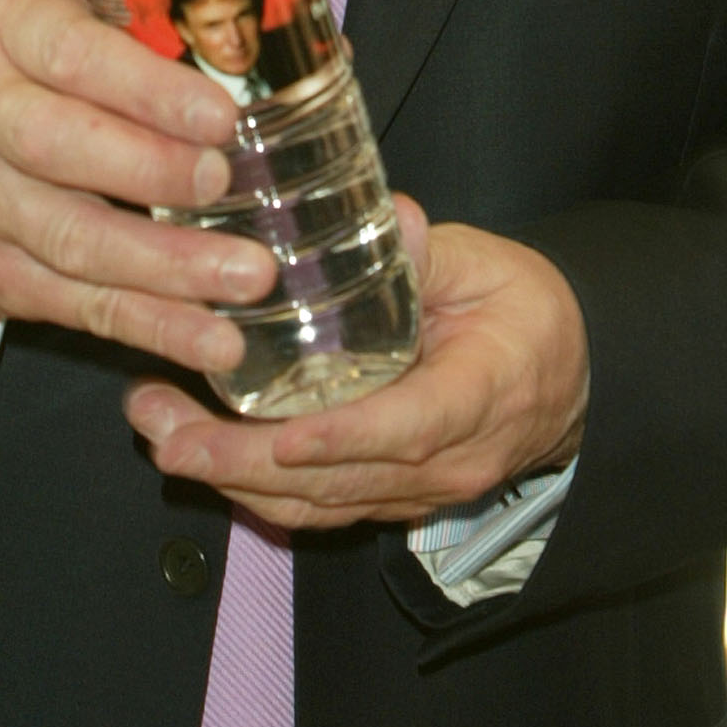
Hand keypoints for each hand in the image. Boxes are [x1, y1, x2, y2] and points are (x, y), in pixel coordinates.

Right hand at [0, 0, 279, 377]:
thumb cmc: (38, 76)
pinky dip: (151, 328)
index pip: (72, 54)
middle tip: (227, 185)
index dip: (146, 89)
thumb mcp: (74, 25)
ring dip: (165, 267)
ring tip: (248, 278)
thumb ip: (157, 37)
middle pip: (57, 146)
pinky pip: (79, 306)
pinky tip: (214, 341)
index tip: (219, 116)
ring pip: (72, 238)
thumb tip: (301, 55)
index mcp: (10, 32)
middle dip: (151, 171)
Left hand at [122, 202, 589, 532]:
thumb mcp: (489, 266)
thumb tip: (391, 219)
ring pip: (319, 503)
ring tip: (159, 433)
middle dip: (244, 464)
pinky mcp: (389, 495)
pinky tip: (197, 457)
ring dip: (232, 477)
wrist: (567, 376)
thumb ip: (432, 253)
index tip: (279, 436)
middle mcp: (445, 463)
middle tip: (167, 433)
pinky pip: (319, 507)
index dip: (341, 438)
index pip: (407, 428)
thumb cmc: (525, 312)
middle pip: (340, 480)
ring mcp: (415, 491)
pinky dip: (255, 490)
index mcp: (478, 398)